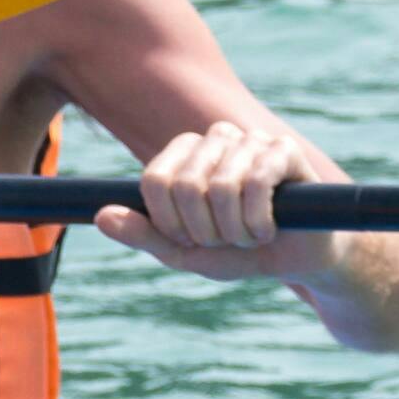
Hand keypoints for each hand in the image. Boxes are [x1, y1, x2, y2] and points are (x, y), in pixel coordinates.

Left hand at [94, 121, 340, 286]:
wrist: (297, 260)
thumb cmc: (238, 251)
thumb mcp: (184, 251)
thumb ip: (144, 234)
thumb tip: (101, 216)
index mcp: (185, 154)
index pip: (154, 180)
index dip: (169, 223)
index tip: (192, 240)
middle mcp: (216, 138)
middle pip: (185, 185)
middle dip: (205, 231)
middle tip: (226, 241)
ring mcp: (250, 140)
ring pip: (221, 187)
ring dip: (234, 230)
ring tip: (249, 236)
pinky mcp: (284, 150)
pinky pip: (256, 184)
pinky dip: (258, 221)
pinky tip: (268, 229)